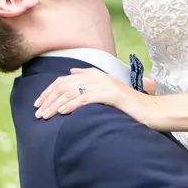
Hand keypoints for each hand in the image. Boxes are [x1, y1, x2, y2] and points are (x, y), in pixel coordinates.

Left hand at [34, 68, 155, 122]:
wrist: (149, 110)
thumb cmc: (128, 105)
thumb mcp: (107, 89)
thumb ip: (89, 79)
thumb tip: (72, 72)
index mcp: (94, 74)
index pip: (64, 80)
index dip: (48, 92)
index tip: (38, 104)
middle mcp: (97, 77)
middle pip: (64, 85)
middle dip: (48, 99)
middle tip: (38, 113)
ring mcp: (104, 84)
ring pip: (72, 92)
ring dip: (56, 105)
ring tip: (46, 116)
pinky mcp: (110, 94)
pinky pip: (86, 99)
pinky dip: (72, 105)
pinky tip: (62, 113)